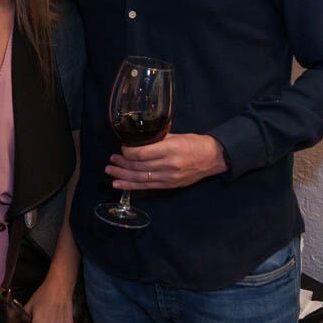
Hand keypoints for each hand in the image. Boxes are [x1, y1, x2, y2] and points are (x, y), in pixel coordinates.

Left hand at [107, 133, 227, 189]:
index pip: (143, 154)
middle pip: (139, 167)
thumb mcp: (176, 135)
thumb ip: (157, 139)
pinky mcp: (169, 186)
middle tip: (111, 160)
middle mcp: (169, 165)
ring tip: (110, 171)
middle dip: (122, 164)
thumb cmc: (194, 143)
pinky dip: (131, 186)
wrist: (212, 158)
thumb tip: (137, 139)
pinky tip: (119, 184)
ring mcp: (169, 178)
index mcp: (171, 149)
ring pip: (140, 178)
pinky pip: (147, 186)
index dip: (128, 153)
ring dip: (122, 175)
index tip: (121, 148)